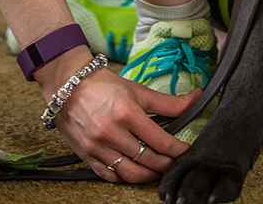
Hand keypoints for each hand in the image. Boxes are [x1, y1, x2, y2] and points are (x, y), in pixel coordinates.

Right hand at [36, 49, 199, 183]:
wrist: (68, 85)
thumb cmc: (102, 85)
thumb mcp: (137, 90)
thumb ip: (167, 101)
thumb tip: (194, 98)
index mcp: (127, 113)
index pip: (161, 141)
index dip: (178, 150)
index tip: (186, 151)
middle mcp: (112, 133)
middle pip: (148, 160)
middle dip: (166, 164)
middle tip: (174, 161)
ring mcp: (98, 147)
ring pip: (130, 174)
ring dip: (148, 175)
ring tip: (157, 169)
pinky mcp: (87, 156)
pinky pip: (110, 176)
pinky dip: (125, 178)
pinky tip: (134, 171)